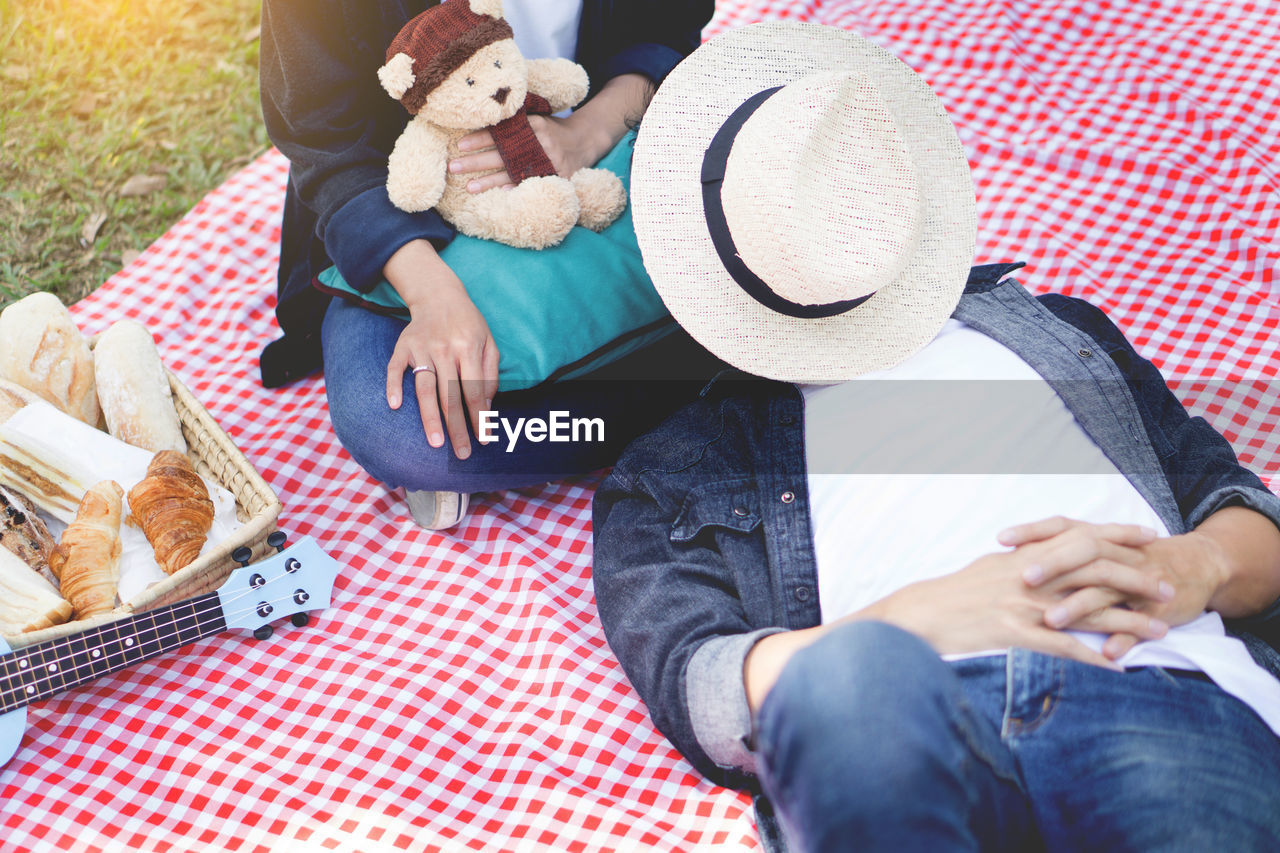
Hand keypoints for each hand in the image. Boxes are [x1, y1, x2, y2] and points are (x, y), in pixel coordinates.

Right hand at [383, 241, 499, 458]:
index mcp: (469, 349)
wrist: (438, 294)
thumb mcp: (489, 342)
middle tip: (461, 453)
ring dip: (429, 417)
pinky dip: (393, 386)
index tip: (482, 440)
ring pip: (425, 388)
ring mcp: (422, 348)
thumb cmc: (468, 323)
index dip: (479, 418)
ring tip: (435, 443)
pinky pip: (395, 368)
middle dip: (457, 427)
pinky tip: (394, 406)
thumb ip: (491, 374)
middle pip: (450, 396)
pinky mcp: (403, 346)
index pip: (475, 391)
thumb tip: (487, 407)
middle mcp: (445, 350)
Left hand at [449, 73, 652, 191]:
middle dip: (476, 162)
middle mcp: (540, 141)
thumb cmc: (551, 129)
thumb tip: (479, 116)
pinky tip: (501, 195)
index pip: (501, 132)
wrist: (586, 140)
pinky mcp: (557, 175)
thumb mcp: (536, 118)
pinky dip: (517, 189)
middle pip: (502, 154)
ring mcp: (550, 160)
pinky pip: (534, 184)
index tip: (459, 144)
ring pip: (514, 172)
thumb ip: (514, 120)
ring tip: (469, 188)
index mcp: (532, 124)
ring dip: (489, 182)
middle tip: (454, 167)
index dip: (480, 138)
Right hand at [874, 527, 1170, 667]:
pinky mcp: (1015, 633)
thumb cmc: (953, 592)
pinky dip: (1092, 658)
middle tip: (1169, 588)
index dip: (1118, 535)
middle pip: (1097, 570)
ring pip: (1089, 610)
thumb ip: (1021, 556)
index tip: (1148, 537)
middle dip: (1138, 578)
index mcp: (1026, 554)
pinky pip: (1062, 647)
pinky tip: (1117, 668)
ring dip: (1129, 621)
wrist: (922, 612)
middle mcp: (1032, 575)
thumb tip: (1043, 550)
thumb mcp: (990, 565)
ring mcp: (1025, 604)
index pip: (1082, 537)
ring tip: (1161, 631)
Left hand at [1000, 516, 1224, 658]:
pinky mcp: (1157, 609)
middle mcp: (1116, 556)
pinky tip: (1107, 653)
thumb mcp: (1100, 547)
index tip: (1001, 539)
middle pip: (1081, 554)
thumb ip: (1061, 549)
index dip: (1032, 531)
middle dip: (1052, 565)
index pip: (1061, 526)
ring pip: (1105, 592)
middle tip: (1023, 579)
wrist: (1197, 566)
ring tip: (1051, 621)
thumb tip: (1013, 556)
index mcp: (1098, 539)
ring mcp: (1137, 582)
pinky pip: (1139, 624)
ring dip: (1078, 607)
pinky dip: (1125, 637)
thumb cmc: (1135, 557)